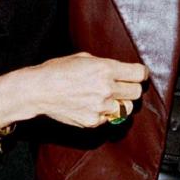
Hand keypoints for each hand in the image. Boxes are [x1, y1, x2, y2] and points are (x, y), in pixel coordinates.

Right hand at [0, 52, 147, 128]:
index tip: (139, 75)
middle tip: (123, 86)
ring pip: (126, 108)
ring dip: (120, 103)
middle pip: (136, 92)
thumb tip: (120, 70)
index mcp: (105, 69)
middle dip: (132, 88)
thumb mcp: (84, 58)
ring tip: (106, 98)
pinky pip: (109, 118)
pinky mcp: (93, 121)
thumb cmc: (58, 70)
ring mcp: (100, 107)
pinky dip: (105, 113)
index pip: (139, 74)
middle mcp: (106, 88)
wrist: (38, 90)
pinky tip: (92, 105)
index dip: (141, 74)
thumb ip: (105, 64)